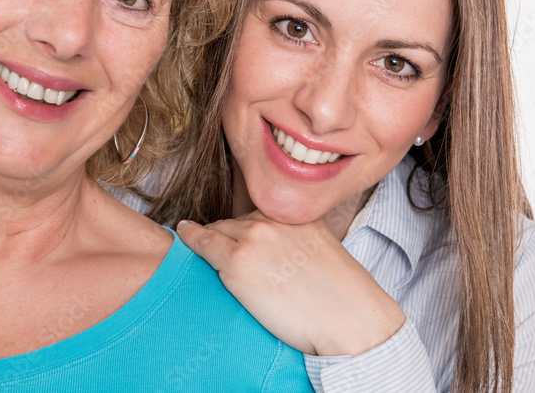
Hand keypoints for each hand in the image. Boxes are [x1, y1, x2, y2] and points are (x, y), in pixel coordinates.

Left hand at [177, 213, 404, 356]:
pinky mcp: (236, 262)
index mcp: (296, 213)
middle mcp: (273, 218)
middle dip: (227, 236)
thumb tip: (277, 252)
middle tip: (224, 254)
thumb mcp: (322, 250)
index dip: (245, 230)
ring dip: (210, 242)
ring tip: (200, 249)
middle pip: (235, 222)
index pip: (257, 214)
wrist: (351, 320)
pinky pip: (202, 244)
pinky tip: (183, 236)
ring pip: (218, 231)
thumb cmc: (342, 297)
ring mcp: (253, 237)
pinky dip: (190, 239)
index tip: (240, 238)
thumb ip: (296, 239)